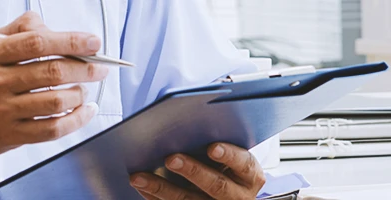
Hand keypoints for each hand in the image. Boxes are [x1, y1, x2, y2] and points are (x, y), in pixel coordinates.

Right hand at [0, 12, 107, 176]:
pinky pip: (53, 129)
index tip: (93, 43)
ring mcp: (1, 112)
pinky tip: (85, 111)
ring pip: (56, 101)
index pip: (36, 42)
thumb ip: (15, 32)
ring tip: (84, 89)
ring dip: (80, 93)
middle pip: (52, 72)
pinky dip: (77, 120)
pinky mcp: (10, 136)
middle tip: (99, 68)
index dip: (71, 41)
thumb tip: (49, 26)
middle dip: (85, 68)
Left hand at [130, 143, 265, 199]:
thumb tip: (189, 122)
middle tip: (171, 158)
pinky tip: (141, 186)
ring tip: (140, 177)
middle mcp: (237, 196)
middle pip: (215, 185)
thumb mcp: (232, 155)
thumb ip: (219, 141)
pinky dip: (155, 198)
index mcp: (250, 175)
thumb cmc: (226, 165)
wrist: (228, 192)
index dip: (228, 155)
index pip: (243, 163)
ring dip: (162, 189)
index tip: (212, 147)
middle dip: (192, 171)